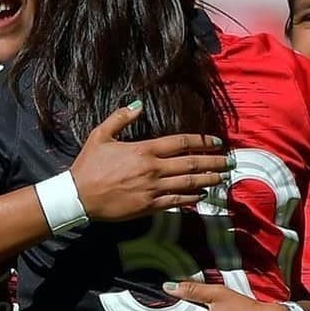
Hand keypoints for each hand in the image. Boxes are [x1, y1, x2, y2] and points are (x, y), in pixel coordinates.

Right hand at [71, 103, 232, 220]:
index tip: (217, 141)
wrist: (79, 196)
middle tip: (230, 161)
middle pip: (191, 162)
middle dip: (214, 161)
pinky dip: (192, 197)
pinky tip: (203, 194)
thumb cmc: (89, 165)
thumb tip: (138, 104)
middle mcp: (153, 169)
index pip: (181, 142)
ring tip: (223, 177)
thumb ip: (120, 118)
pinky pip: (177, 201)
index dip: (202, 140)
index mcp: (144, 150)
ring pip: (188, 182)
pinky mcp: (149, 206)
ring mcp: (153, 188)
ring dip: (208, 179)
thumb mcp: (100, 135)